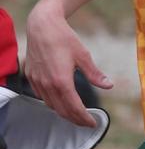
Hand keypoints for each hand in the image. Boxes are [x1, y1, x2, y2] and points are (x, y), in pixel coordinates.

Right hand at [24, 5, 111, 126]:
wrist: (42, 25)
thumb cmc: (63, 38)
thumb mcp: (83, 55)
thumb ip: (95, 74)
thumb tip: (109, 86)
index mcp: (61, 81)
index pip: (74, 108)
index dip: (84, 119)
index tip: (93, 123)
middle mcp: (47, 84)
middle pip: (62, 111)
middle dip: (75, 120)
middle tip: (86, 123)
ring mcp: (37, 81)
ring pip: (50, 105)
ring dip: (63, 112)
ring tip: (75, 114)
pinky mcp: (30, 76)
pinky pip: (41, 96)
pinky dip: (52, 103)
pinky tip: (60, 101)